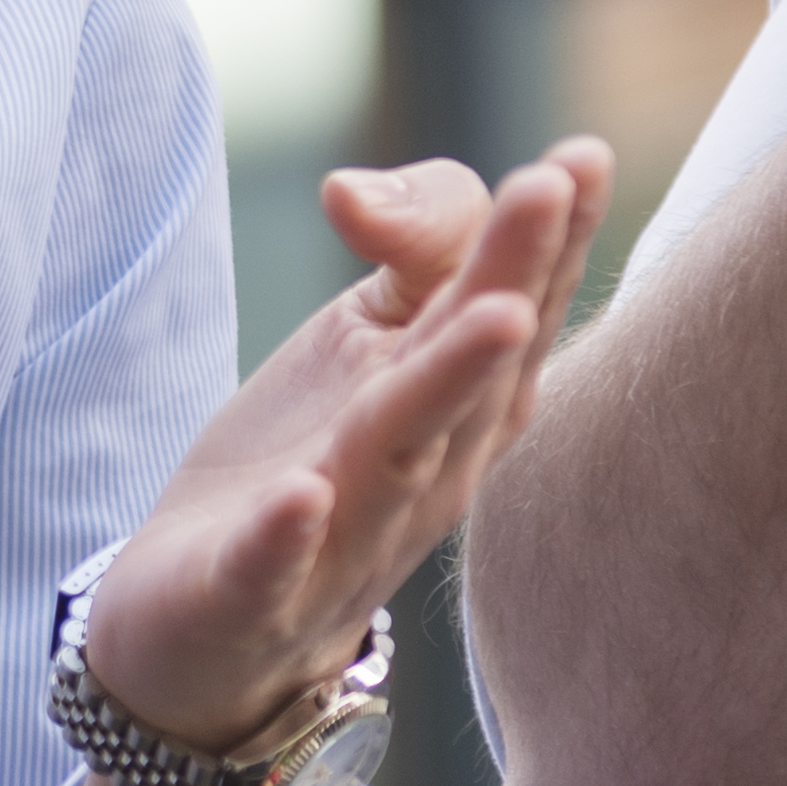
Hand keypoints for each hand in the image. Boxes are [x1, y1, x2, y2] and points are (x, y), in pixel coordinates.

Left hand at [75, 140, 621, 748]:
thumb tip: (358, 191)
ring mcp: (341, 543)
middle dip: (514, 279)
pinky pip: (273, 571)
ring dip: (445, 388)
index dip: (549, 238)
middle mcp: (423, 476)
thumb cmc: (309, 467)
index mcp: (457, 409)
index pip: (514, 313)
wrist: (205, 631)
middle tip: (549, 187)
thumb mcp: (367, 337)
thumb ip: (407, 246)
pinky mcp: (249, 601)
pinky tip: (300, 494)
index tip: (581, 154)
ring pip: (398, 461)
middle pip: (473, 373)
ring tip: (490, 315)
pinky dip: (287, 538)